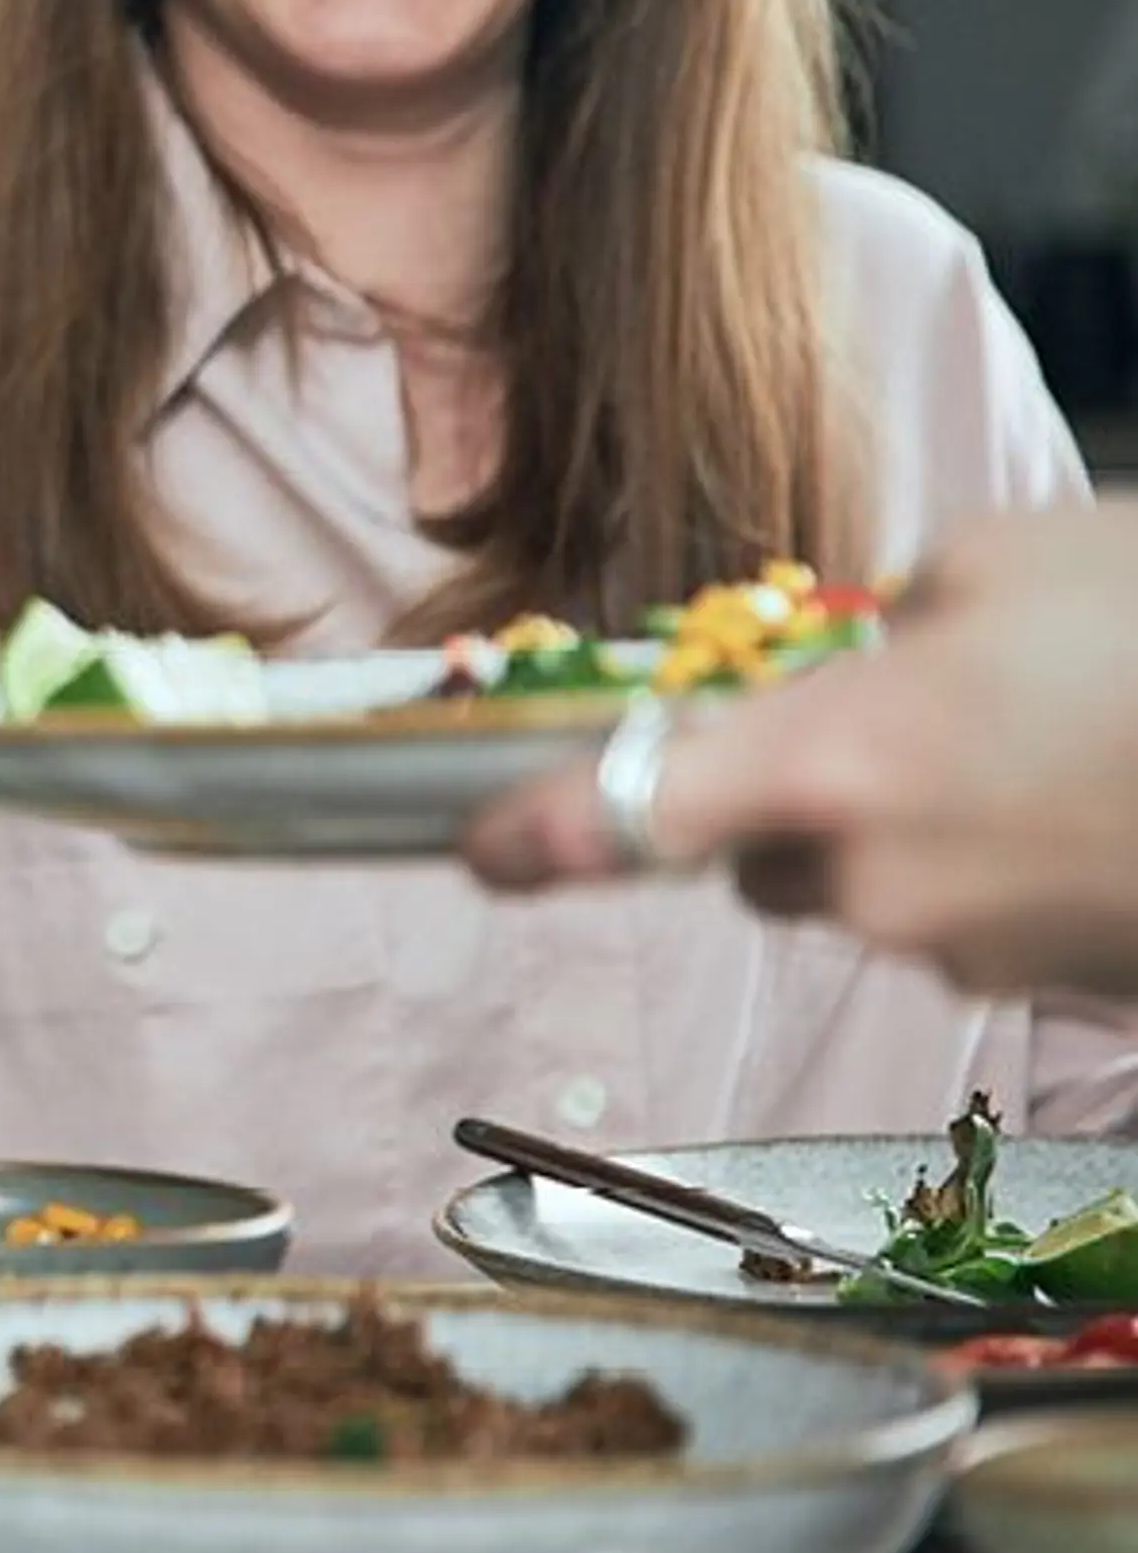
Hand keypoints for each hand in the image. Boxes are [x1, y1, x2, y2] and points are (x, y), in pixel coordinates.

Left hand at [464, 505, 1137, 996]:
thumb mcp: (1000, 563)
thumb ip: (886, 623)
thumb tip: (856, 661)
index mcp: (835, 761)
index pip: (631, 814)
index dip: (539, 833)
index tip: (476, 851)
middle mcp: (881, 882)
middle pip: (770, 854)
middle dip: (812, 791)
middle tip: (932, 705)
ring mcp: (978, 952)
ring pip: (880, 888)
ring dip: (924, 824)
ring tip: (1052, 739)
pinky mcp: (1062, 990)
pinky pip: (982, 919)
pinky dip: (1011, 864)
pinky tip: (1099, 793)